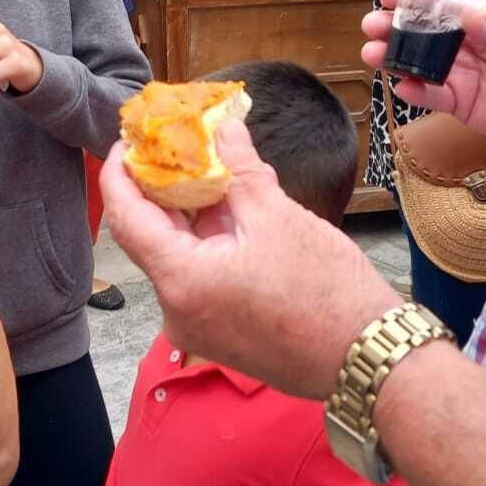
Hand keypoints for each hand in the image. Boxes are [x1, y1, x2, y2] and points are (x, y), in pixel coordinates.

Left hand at [101, 123, 398, 400]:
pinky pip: (197, 279)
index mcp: (181, 280)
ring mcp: (196, 327)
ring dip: (187, 215)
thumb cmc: (326, 292)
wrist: (365, 357)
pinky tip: (230, 212)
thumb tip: (222, 128)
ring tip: (209, 170)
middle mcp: (176, 310)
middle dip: (158, 188)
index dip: (120, 173)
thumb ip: (239, 168)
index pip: (126, 217)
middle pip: (148, 237)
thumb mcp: (277, 216)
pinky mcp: (218, 334)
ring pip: (176, 258)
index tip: (128, 140)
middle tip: (171, 146)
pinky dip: (206, 244)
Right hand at [360, 0, 485, 152]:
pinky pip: (431, 96)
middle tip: (372, 24)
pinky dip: (414, 91)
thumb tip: (469, 13)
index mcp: (484, 19)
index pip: (444, 2)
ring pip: (419, 62)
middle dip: (395, 26)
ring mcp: (462, 74)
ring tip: (372, 53)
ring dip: (395, 57)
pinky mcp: (461, 104)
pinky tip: (401, 85)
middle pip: (422, 32)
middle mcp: (468, 44)